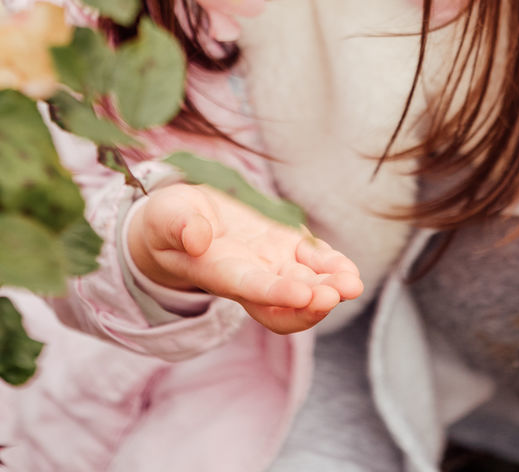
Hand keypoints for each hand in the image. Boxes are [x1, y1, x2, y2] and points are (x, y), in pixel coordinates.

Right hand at [125, 182, 363, 333]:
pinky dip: (331, 267)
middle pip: (283, 302)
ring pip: (304, 285)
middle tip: (338, 293)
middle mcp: (248, 276)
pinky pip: (311, 262)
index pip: (250, 288)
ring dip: (329, 287)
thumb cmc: (168, 221)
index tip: (304, 293)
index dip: (277, 293)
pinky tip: (349, 271)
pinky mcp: (283, 247)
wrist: (180, 222)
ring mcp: (269, 264)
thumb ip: (180, 226)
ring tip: (352, 284)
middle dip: (312, 301)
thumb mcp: (166, 216)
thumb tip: (197, 236)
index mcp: (218, 271)